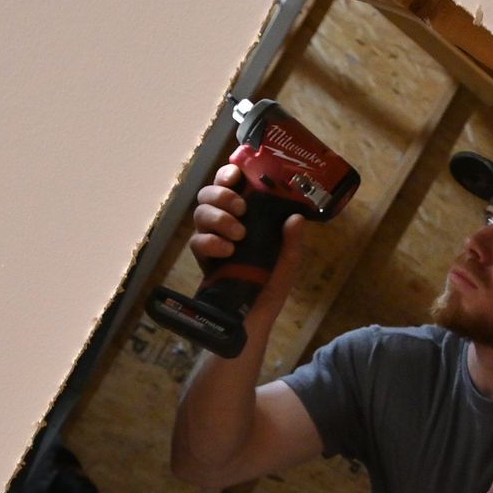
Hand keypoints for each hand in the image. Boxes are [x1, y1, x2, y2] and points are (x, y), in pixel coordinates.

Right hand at [189, 164, 304, 328]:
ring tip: (238, 234)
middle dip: (222, 194)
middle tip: (241, 208)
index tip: (237, 175)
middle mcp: (224, 222)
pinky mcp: (202, 259)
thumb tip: (296, 218)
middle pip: (209, 193)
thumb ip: (292, 242)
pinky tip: (227, 250)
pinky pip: (196, 242)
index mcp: (245, 216)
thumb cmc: (269, 286)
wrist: (252, 319)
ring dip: (218, 217)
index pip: (231, 184)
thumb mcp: (287, 264)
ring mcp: (210, 239)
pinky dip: (211, 242)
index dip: (228, 174)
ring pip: (200, 213)